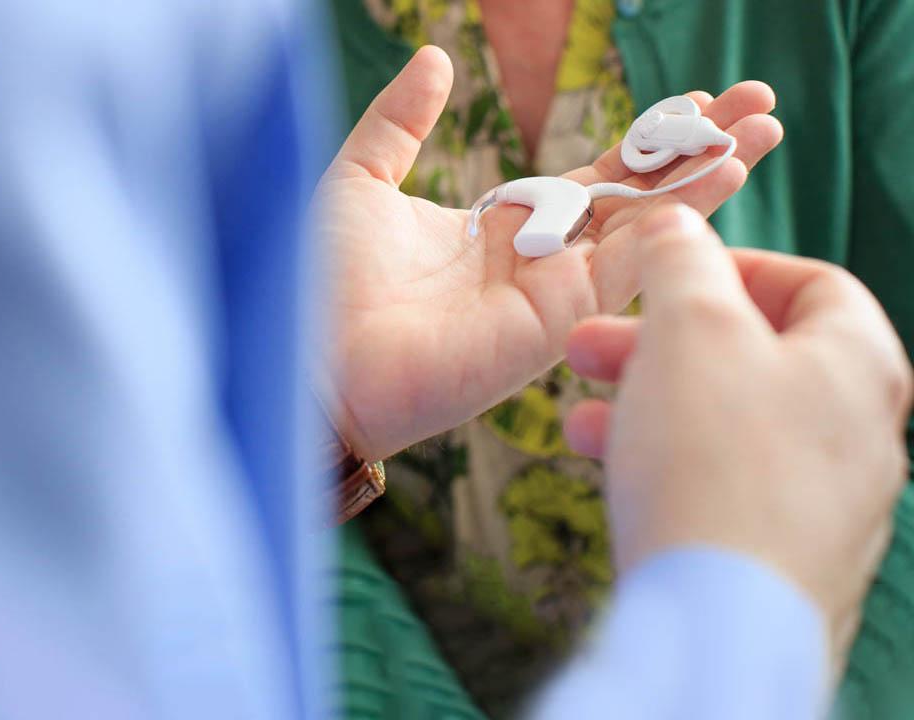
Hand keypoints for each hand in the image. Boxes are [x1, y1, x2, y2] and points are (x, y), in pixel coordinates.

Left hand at [315, 46, 782, 460]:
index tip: (696, 99)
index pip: (590, 178)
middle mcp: (534, 262)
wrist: (309, 356)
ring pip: (647, 229)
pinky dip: (679, 222)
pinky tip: (722, 176)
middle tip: (759, 104)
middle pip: (635, 199)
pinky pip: (629, 265)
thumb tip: (434, 55)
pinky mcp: (555, 322)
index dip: (643, 140)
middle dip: (696, 151)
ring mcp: (550, 295)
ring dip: (708, 180)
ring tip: (764, 129)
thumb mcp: (360, 178)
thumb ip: (401, 120)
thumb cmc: (321, 279)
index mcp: (496, 228)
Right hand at [563, 205, 912, 662]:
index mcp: (859, 363)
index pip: (811, 283)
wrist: (722, 621)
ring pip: (730, 424)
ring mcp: (829, 501)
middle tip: (589, 345)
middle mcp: (861, 432)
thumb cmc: (714, 461)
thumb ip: (681, 261)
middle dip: (661, 342)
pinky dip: (667, 465)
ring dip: (649, 406)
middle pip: (758, 357)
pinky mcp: (785, 555)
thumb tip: (676, 222)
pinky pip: (724, 487)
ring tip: (579, 418)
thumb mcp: (689, 328)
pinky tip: (611, 472)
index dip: (729, 266)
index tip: (664, 275)